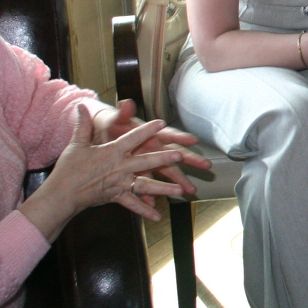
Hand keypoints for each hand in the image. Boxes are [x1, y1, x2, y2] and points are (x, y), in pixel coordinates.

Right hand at [41, 106, 185, 224]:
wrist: (62, 194)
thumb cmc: (69, 168)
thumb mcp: (77, 144)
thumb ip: (83, 125)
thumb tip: (82, 106)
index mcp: (112, 152)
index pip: (132, 138)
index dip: (147, 129)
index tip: (161, 123)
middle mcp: (119, 167)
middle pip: (145, 162)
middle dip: (163, 159)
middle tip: (180, 156)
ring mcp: (119, 183)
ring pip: (145, 185)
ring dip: (163, 187)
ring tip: (179, 190)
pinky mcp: (116, 197)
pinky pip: (133, 204)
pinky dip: (144, 210)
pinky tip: (157, 217)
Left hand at [92, 98, 210, 195]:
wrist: (102, 137)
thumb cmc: (113, 126)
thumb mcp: (116, 118)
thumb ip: (122, 113)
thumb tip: (126, 103)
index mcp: (150, 134)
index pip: (168, 135)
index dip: (180, 137)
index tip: (193, 139)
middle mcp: (153, 148)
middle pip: (174, 155)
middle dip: (190, 161)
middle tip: (206, 165)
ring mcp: (147, 162)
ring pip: (165, 173)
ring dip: (176, 182)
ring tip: (188, 191)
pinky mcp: (138, 173)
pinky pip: (145, 186)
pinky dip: (148, 195)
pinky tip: (153, 205)